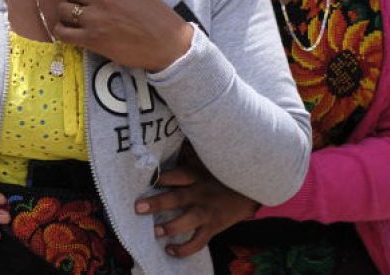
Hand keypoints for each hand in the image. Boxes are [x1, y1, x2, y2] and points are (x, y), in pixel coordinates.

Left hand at [54, 0, 193, 71]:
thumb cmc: (159, 20)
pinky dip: (62, 32)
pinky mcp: (92, 38)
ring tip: (73, 20)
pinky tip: (69, 33)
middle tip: (81, 7)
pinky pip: (63, 32)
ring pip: (63, 8)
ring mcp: (96, 17)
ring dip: (66, 14)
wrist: (169, 45)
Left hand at [134, 161, 258, 257]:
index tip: (140, 182)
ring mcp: (207, 212)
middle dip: (157, 203)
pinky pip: (199, 241)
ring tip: (156, 231)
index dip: (157, 178)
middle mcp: (200, 193)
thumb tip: (169, 140)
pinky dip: (185, 249)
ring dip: (171, 227)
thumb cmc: (220, 173)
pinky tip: (170, 251)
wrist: (251, 188)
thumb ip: (186, 155)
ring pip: (189, 220)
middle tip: (138, 207)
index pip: (173, 175)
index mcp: (195, 175)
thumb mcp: (205, 161)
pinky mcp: (213, 227)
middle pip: (177, 197)